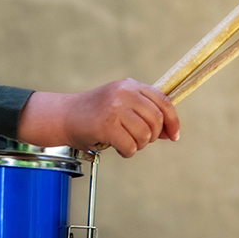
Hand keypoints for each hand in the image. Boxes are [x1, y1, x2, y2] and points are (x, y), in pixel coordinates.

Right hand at [18, 79, 179, 157]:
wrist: (64, 116)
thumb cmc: (95, 113)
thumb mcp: (121, 105)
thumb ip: (145, 114)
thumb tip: (171, 133)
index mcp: (129, 85)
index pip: (163, 101)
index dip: (173, 120)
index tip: (173, 135)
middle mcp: (123, 93)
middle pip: (156, 120)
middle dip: (151, 136)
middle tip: (138, 140)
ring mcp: (114, 108)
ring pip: (145, 135)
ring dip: (138, 145)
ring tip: (124, 141)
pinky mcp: (106, 125)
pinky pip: (130, 146)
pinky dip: (126, 152)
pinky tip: (116, 146)